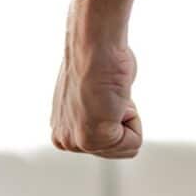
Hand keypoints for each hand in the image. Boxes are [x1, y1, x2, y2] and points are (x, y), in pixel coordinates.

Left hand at [50, 15, 141, 158]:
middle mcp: (65, 141)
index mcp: (62, 132)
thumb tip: (108, 107)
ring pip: (127, 147)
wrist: (94, 46)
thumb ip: (94, 112)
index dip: (115, 116)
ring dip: (127, 117)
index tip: (101, 95)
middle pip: (118, 149)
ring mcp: (77, 143)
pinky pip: (134, 142)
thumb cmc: (99, 60)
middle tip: (107, 95)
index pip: (107, 145)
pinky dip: (133, 117)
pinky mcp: (93, 140)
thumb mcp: (91, 96)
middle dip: (122, 120)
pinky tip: (114, 98)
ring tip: (110, 97)